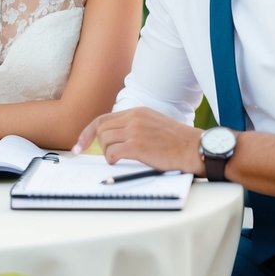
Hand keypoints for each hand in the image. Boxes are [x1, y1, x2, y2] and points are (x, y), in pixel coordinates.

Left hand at [74, 108, 203, 174]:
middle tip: (108, 156)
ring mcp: (135, 131)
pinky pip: (112, 153)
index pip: (103, 119)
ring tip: (122, 159)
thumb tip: (114, 140)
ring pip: (105, 141)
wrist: (195, 147)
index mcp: (137, 111)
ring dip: (109, 153)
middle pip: (101, 129)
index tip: (79, 145)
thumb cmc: (177, 142)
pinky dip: (112, 160)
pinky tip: (119, 163)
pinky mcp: (138, 146)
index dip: (87, 132)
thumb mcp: (154, 124)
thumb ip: (135, 127)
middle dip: (99, 145)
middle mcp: (134, 118)